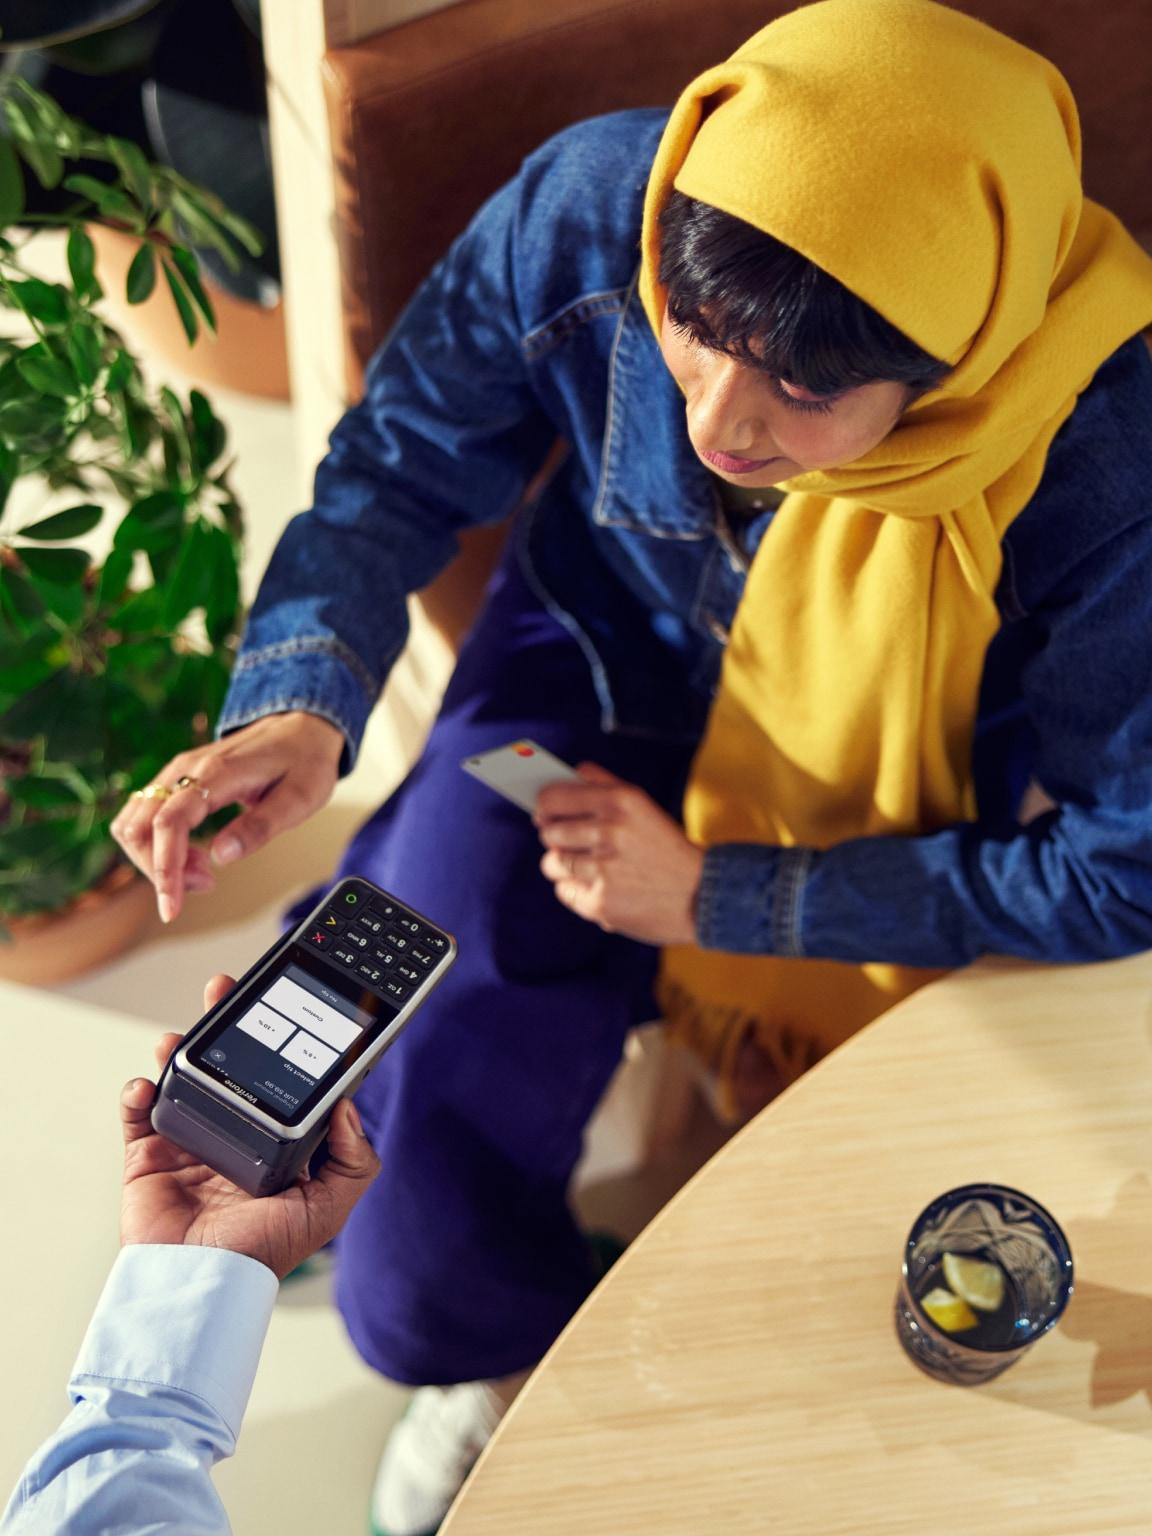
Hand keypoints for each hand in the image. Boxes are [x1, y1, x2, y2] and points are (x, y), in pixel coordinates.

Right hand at [110, 712, 344, 924]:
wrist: (301, 727)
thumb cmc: (304, 762)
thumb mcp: (300, 798)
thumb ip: (261, 826)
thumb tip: (221, 856)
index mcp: (217, 773)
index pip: (170, 822)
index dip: (165, 869)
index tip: (171, 907)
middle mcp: (186, 768)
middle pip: (140, 827)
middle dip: (162, 870)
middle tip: (204, 884)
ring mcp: (176, 772)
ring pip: (134, 823)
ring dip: (156, 858)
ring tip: (200, 869)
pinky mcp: (175, 780)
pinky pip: (145, 816)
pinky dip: (157, 844)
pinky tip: (191, 854)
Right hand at [120, 974, 379, 1279]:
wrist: (200, 1286)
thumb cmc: (263, 1254)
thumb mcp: (328, 1207)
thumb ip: (352, 1159)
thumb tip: (347, 1105)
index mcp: (272, 1143)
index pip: (276, 1079)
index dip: (278, 1043)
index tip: (281, 1008)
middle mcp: (231, 1136)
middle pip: (226, 1065)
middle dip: (224, 1024)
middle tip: (224, 990)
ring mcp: (187, 1145)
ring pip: (181, 1080)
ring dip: (177, 1050)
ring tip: (178, 1036)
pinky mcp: (146, 1159)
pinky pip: (137, 1116)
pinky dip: (137, 1094)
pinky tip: (145, 1085)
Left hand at [535, 763, 703, 945]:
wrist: (700, 895)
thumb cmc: (665, 847)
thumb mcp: (643, 806)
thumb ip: (605, 783)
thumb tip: (571, 771)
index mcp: (621, 801)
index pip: (553, 798)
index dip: (542, 805)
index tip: (541, 811)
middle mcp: (610, 832)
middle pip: (549, 833)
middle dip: (556, 838)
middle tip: (571, 842)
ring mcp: (603, 869)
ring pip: (552, 863)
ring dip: (564, 866)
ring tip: (589, 867)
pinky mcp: (600, 902)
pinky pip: (563, 891)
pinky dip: (575, 890)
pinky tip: (599, 887)